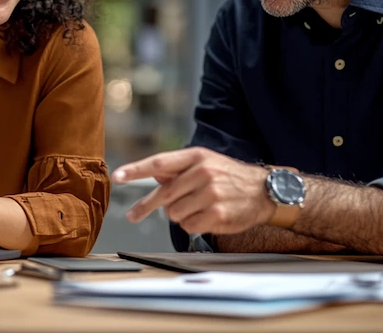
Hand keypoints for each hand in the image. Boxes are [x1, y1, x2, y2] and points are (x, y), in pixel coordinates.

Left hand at [112, 148, 273, 234]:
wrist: (264, 190)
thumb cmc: (230, 176)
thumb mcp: (206, 163)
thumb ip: (179, 170)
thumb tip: (154, 175)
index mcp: (196, 156)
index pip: (159, 162)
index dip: (136, 170)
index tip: (118, 176)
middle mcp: (202, 173)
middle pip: (163, 195)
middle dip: (147, 206)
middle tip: (133, 215)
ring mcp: (210, 194)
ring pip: (174, 213)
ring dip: (181, 214)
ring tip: (198, 207)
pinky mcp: (216, 214)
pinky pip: (188, 226)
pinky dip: (193, 224)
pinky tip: (207, 217)